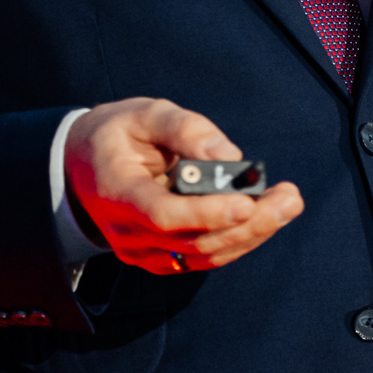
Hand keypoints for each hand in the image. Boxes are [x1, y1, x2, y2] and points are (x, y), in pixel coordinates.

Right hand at [65, 97, 303, 275]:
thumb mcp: (144, 114)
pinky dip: (238, 240)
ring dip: (252, 233)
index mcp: (115, 191)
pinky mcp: (160, 259)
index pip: (161, 215)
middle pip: (192, 241)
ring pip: (204, 255)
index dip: (205, 214)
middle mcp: (126, 232)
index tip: (246, 203)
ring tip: (287, 204)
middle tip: (288, 199)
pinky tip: (265, 217)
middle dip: (247, 223)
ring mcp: (142, 252)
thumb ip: (185, 129)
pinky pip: (204, 257)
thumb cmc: (118, 135)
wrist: (84, 166)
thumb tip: (230, 157)